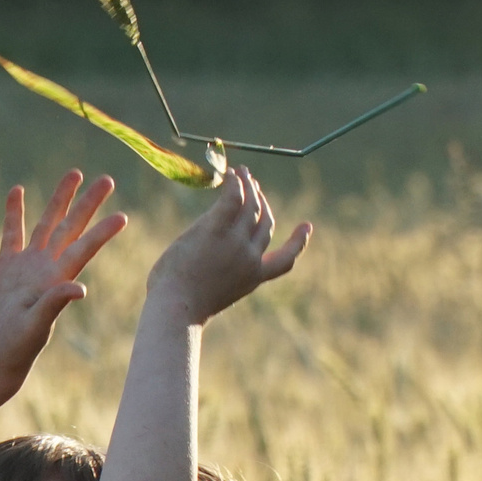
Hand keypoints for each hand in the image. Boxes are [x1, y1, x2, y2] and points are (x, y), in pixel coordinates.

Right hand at [0, 169, 126, 385]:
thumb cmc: (15, 347)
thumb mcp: (35, 327)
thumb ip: (54, 305)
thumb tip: (78, 288)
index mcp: (57, 279)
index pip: (84, 249)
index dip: (102, 232)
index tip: (123, 216)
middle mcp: (46, 267)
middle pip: (71, 227)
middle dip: (88, 203)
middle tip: (108, 179)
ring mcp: (26, 265)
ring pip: (46, 223)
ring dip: (60, 200)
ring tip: (74, 174)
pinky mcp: (5, 267)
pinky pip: (11, 233)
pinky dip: (13, 212)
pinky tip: (18, 190)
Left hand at [145, 168, 311, 323]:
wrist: (174, 309)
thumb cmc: (181, 307)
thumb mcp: (210, 294)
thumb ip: (218, 276)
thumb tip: (204, 259)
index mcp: (253, 278)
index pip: (285, 260)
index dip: (298, 242)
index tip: (307, 227)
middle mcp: (250, 258)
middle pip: (265, 223)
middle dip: (261, 201)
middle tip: (252, 185)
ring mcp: (235, 243)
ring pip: (251, 206)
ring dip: (249, 185)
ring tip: (240, 171)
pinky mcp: (215, 230)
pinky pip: (232, 198)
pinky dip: (234, 183)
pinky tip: (230, 172)